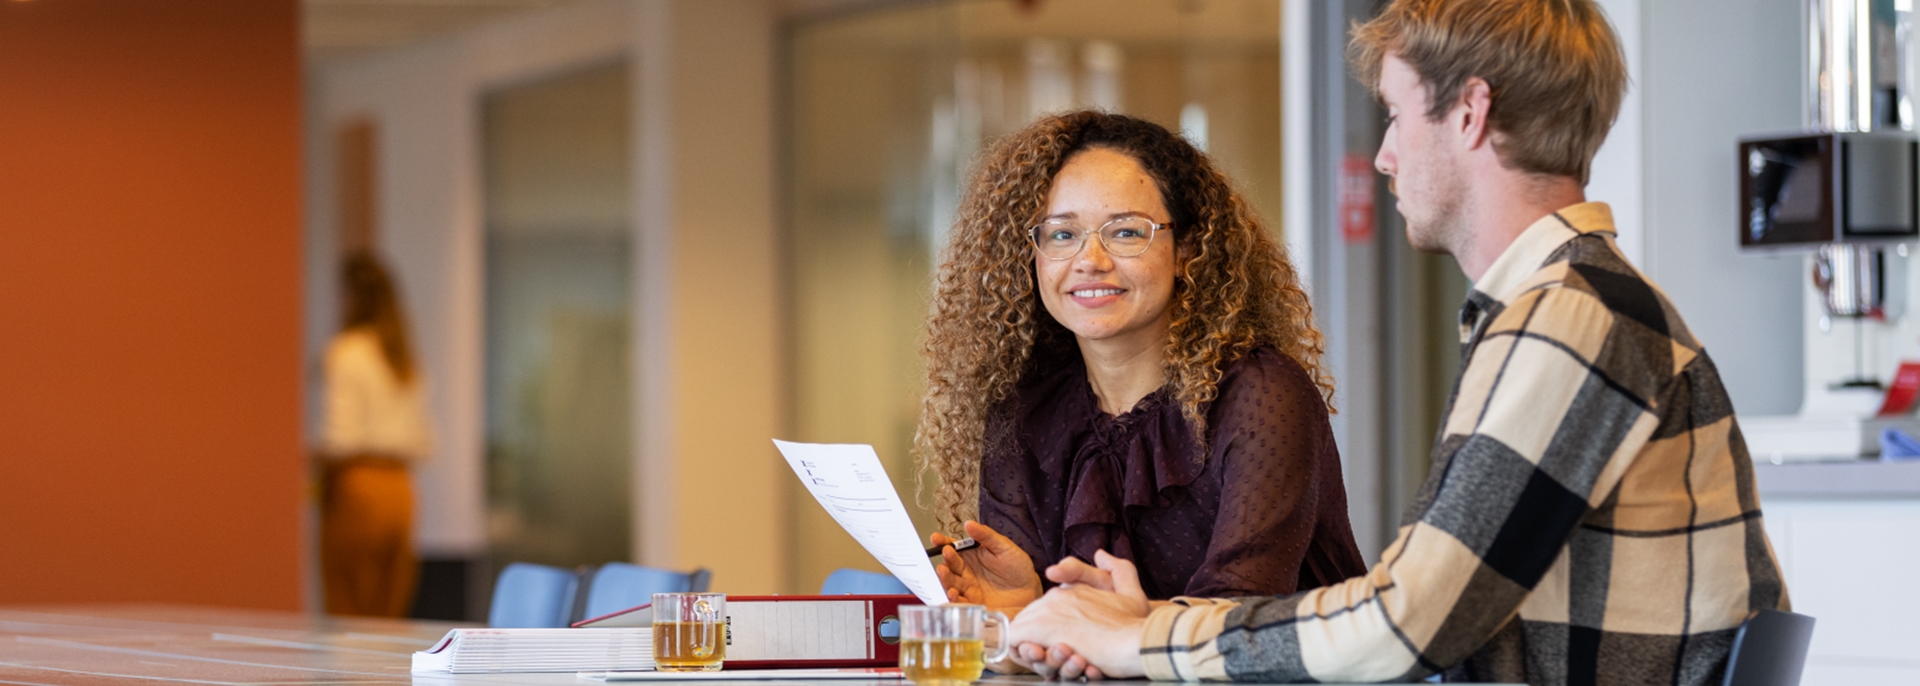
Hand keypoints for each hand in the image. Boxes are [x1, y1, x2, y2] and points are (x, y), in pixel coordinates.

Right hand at [931, 521, 1042, 613]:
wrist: (1031, 591)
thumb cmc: (1018, 568)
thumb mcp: (1004, 547)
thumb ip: (986, 536)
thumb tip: (969, 524)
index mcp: (971, 556)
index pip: (953, 548)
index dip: (943, 543)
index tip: (936, 538)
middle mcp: (966, 573)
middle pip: (950, 566)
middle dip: (945, 560)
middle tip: (945, 554)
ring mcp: (968, 589)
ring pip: (951, 583)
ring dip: (945, 578)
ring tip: (943, 571)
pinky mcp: (973, 604)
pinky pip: (959, 602)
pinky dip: (953, 598)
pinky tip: (952, 592)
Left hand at [1007, 551, 1149, 679]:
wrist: (1135, 642)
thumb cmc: (1135, 625)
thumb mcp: (1132, 594)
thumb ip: (1119, 570)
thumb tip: (1100, 554)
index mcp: (1072, 590)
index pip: (1044, 607)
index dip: (1046, 627)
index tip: (1056, 643)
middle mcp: (1056, 596)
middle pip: (1029, 617)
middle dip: (1035, 638)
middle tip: (1049, 656)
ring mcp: (1048, 611)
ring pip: (1021, 629)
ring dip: (1031, 648)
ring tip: (1048, 659)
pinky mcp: (1042, 629)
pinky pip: (1015, 639)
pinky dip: (1023, 653)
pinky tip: (1040, 660)